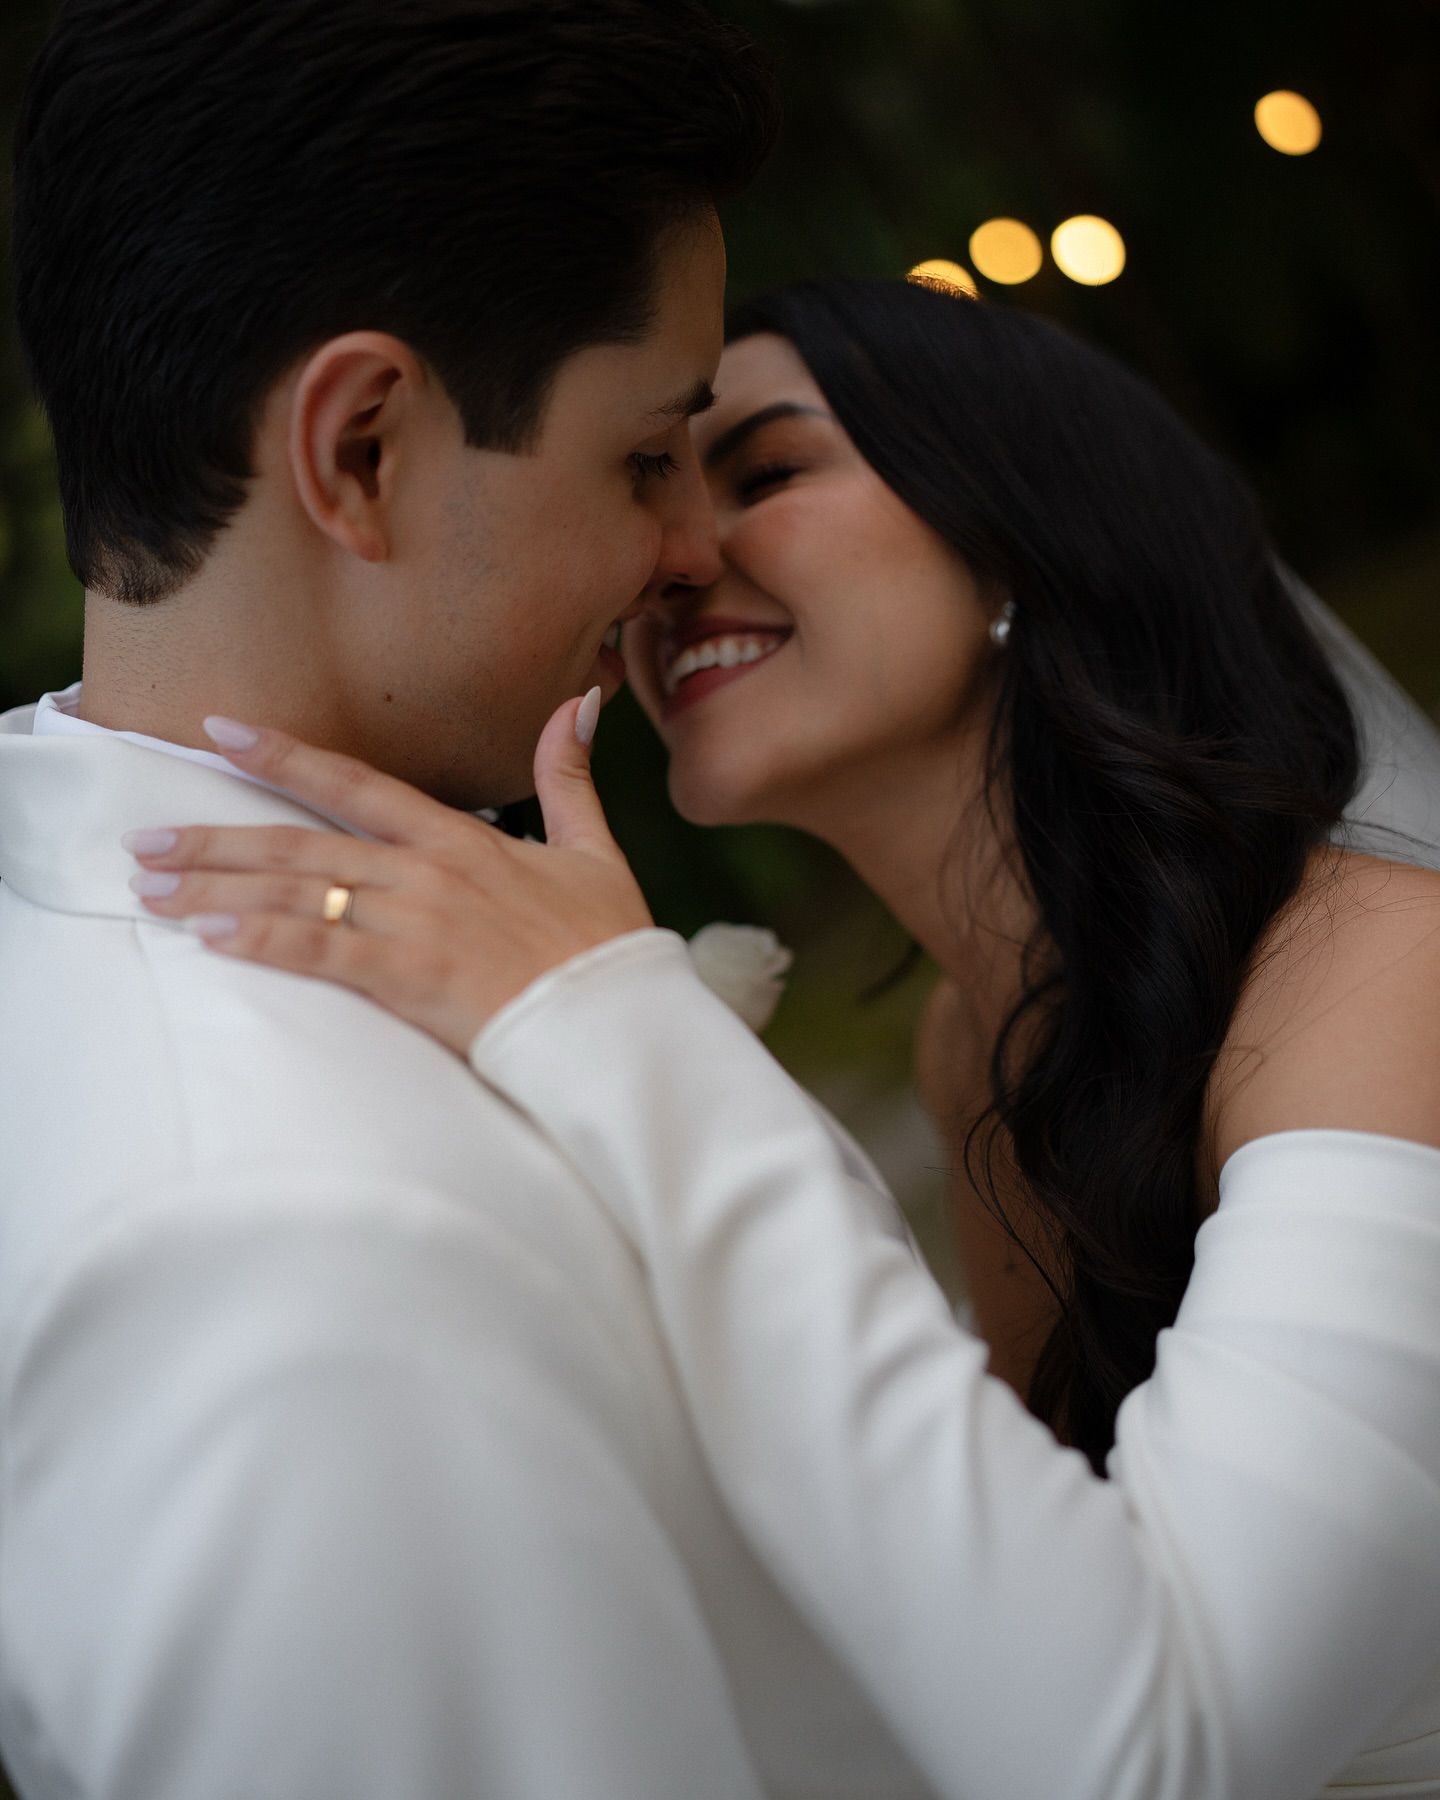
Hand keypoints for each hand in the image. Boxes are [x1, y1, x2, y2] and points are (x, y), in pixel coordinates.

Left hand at [123, 692, 653, 1055]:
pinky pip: (320, 953)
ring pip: (297, 893)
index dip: (285, 755)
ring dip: (217, 890)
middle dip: (215, 838)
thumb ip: (567, 776)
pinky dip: (263, 941)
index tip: (219, 731)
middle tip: (143, 837)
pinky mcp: (410, 978)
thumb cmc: (606, 945)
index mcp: (462, 838)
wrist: (617, 1021)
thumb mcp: (595, 849)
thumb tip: (577, 702)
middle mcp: (427, 871)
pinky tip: (210, 938)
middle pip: (300, 842)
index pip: (356, 783)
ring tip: (152, 888)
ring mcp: (414, 922)